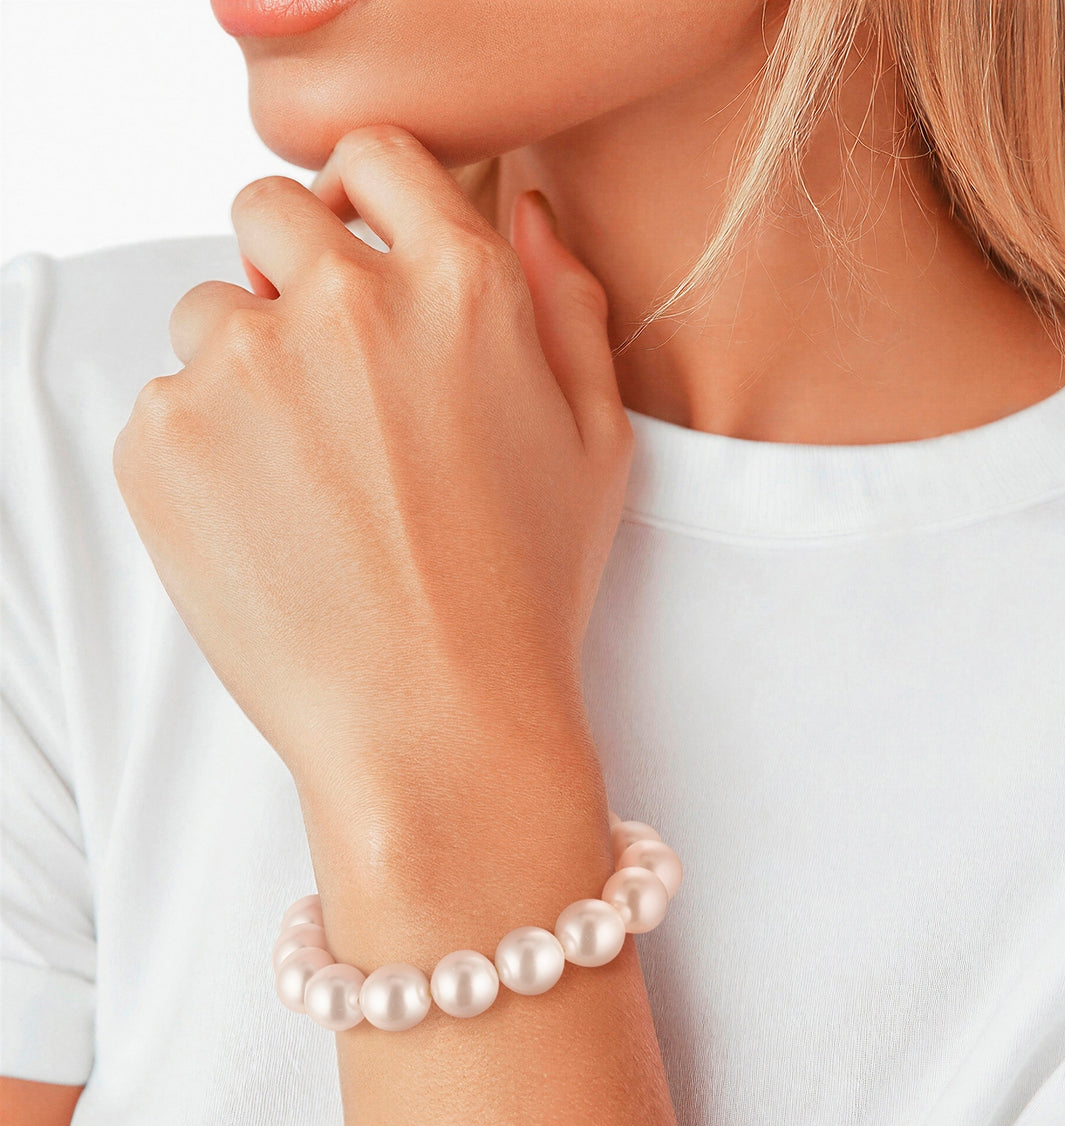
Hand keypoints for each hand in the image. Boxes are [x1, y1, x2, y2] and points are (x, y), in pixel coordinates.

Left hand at [112, 125, 632, 835]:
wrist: (436, 724)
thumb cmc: (526, 590)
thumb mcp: (596, 442)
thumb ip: (567, 304)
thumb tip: (525, 209)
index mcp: (458, 288)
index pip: (375, 156)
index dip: (361, 197)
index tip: (356, 247)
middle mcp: (344, 304)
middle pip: (267, 216)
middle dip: (290, 275)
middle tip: (328, 383)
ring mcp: (241, 370)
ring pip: (208, 316)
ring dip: (245, 372)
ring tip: (307, 483)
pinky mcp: (162, 443)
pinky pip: (163, 405)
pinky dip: (201, 453)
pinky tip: (267, 528)